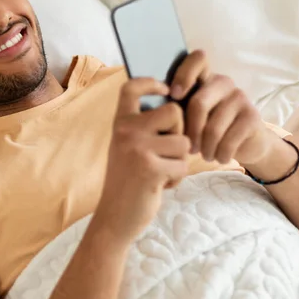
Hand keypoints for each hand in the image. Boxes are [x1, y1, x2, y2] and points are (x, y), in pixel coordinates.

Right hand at [94, 78, 190, 243]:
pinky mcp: (149, 169)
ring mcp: (136, 149)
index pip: (131, 87)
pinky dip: (176, 178)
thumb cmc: (129, 180)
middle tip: (166, 153)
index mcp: (120, 123)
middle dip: (180, 133)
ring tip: (160, 171)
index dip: (150, 81)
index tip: (165, 89)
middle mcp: (125, 131)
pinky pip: (182, 165)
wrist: (115, 216)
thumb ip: (145, 127)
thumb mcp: (128, 147)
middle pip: (174, 112)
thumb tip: (177, 105)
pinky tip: (159, 184)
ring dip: (179, 160)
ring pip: (183, 142)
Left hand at [170, 50, 271, 164]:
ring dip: (205, 148)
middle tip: (189, 148)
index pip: (197, 59)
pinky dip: (220, 154)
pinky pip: (228, 140)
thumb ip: (176, 108)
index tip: (174, 95)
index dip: (183, 74)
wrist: (244, 144)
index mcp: (205, 78)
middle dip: (190, 132)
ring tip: (204, 155)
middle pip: (198, 104)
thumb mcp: (190, 116)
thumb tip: (154, 113)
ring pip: (212, 128)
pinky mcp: (253, 116)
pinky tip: (219, 157)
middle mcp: (223, 83)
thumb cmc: (206, 129)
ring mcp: (240, 97)